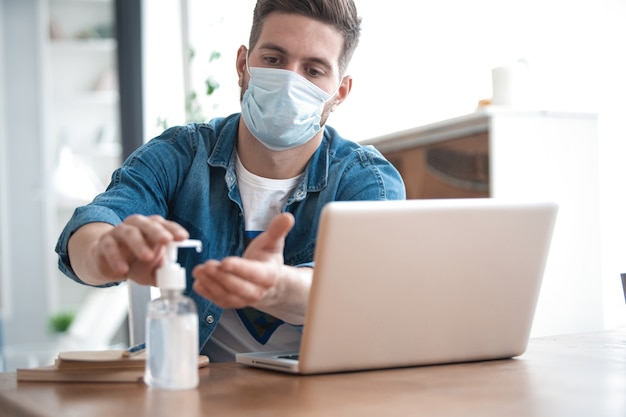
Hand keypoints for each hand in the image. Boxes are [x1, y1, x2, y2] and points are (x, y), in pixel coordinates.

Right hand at [70, 215, 188, 285]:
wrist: (106, 262)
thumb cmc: (134, 261)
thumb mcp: (150, 269)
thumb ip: (162, 272)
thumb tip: (173, 281)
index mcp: (151, 228)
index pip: (164, 224)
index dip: (174, 229)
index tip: (183, 237)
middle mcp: (136, 226)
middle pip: (148, 224)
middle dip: (158, 232)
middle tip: (167, 240)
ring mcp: (119, 232)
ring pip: (129, 233)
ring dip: (139, 244)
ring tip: (148, 257)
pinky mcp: (104, 242)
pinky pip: (110, 247)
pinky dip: (117, 258)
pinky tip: (123, 269)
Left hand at [192, 212, 294, 309]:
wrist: (269, 282)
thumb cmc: (268, 258)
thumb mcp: (273, 242)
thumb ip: (277, 230)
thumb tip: (288, 216)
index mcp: (268, 275)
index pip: (253, 273)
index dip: (239, 268)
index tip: (224, 262)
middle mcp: (257, 292)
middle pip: (237, 287)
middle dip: (220, 276)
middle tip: (206, 265)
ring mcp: (244, 300)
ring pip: (226, 296)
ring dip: (210, 284)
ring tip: (198, 271)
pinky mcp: (232, 303)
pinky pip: (218, 301)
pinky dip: (207, 293)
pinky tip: (198, 283)